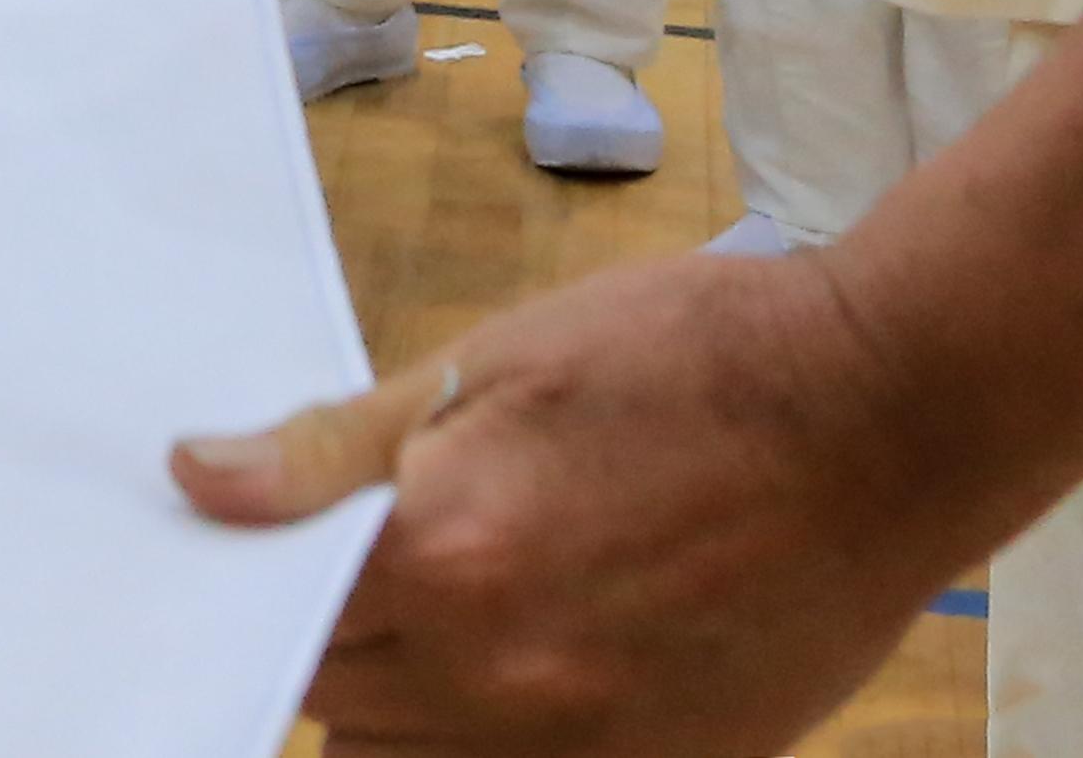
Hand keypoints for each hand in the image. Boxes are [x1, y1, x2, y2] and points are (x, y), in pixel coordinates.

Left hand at [170, 237, 973, 752]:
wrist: (886, 418)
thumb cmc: (693, 362)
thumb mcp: (494, 363)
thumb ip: (337, 446)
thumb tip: (196, 478)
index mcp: (447, 558)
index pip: (276, 623)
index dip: (256, 588)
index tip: (260, 556)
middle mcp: (503, 681)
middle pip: (340, 705)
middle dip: (332, 641)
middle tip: (368, 569)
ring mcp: (587, 746)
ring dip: (402, 705)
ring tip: (451, 611)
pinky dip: (492, 742)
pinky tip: (525, 662)